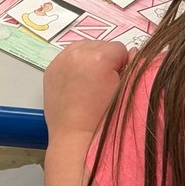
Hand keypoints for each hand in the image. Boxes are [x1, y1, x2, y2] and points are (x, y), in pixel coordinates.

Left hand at [43, 41, 130, 185]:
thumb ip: (133, 68)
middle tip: (104, 85)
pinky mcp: (51, 67)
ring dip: (89, 59)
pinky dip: (74, 65)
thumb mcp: (126, 92)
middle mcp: (78, 53)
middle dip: (105, 61)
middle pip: (101, 45)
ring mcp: (61, 59)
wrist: (75, 140)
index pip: (119, 49)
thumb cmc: (104, 120)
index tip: (118, 83)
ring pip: (84, 47)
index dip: (123, 66)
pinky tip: (77, 84)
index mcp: (99, 58)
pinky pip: (68, 56)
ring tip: (91, 83)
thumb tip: (133, 53)